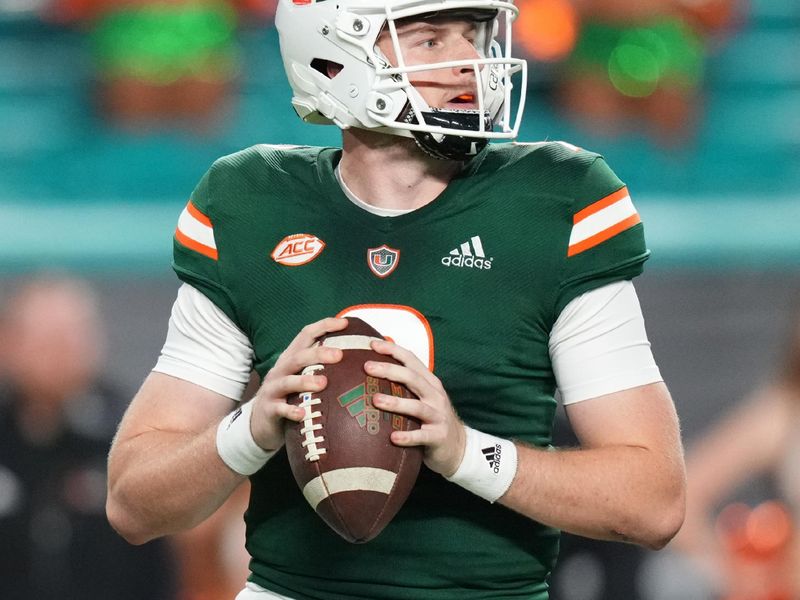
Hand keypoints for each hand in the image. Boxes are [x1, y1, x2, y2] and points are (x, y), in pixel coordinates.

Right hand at [249, 317, 346, 450]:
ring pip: (288, 382)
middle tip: (339, 355)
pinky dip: (291, 411)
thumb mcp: (302, 376)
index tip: (345, 323)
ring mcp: (273, 389)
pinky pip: (280, 409)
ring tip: (323, 383)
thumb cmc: (290, 396)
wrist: (260, 422)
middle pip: (298, 357)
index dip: (324, 326)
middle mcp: (281, 370)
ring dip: (305, 381)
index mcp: (291, 358)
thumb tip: (355, 356)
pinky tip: (302, 414)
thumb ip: (320, 366)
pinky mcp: (269, 409)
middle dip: (318, 353)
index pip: (306, 335)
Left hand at [366, 339, 465, 476]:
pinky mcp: (438, 437)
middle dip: (390, 370)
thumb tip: (375, 367)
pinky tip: (393, 437)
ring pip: (417, 406)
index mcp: (429, 382)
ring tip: (375, 400)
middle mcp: (435, 396)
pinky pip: (421, 436)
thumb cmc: (432, 418)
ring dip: (396, 402)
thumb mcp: (423, 397)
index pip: (411, 360)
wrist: (458, 447)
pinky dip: (407, 437)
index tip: (372, 344)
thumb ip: (405, 384)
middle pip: (412, 378)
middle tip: (367, 367)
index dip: (393, 350)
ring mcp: (438, 416)